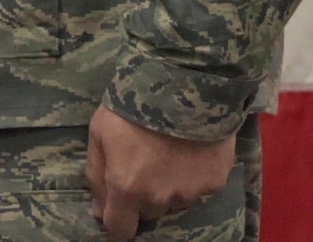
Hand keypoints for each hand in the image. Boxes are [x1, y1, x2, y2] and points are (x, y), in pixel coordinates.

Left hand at [86, 104, 236, 238]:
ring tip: (167, 152)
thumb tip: (97, 209)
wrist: (182, 85)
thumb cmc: (130, 106)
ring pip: (174, 200)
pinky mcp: (215, 182)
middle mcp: (159, 198)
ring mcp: (190, 192)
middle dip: (142, 195)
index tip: (116, 209)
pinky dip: (192, 174)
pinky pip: (198, 187)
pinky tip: (189, 149)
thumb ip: (97, 174)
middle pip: (148, 211)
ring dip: (168, 186)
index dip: (116, 221)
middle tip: (142, 163)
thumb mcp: (98, 133)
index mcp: (127, 188)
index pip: (120, 229)